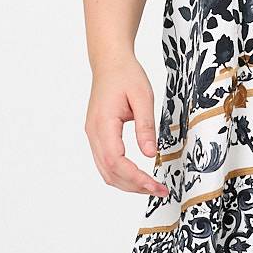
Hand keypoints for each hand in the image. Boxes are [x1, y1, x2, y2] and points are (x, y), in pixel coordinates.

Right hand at [84, 56, 170, 196]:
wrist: (109, 61)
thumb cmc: (126, 74)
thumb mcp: (143, 97)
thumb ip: (146, 126)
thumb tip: (150, 154)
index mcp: (103, 124)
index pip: (116, 161)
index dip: (135, 178)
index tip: (154, 186)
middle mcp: (94, 133)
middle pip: (109, 172)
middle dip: (134, 186)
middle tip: (159, 190)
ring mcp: (93, 135)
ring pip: (106, 171)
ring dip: (128, 184)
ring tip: (151, 187)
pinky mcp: (98, 136)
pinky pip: (106, 163)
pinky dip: (121, 175)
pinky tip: (138, 176)